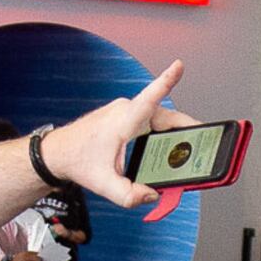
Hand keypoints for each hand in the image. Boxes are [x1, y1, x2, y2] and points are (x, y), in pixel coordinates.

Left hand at [37, 62, 190, 208]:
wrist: (57, 152)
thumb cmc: (76, 160)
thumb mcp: (103, 185)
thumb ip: (128, 195)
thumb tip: (151, 195)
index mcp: (122, 120)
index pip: (149, 97)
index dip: (166, 81)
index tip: (179, 65)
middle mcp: (125, 110)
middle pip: (166, 117)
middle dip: (186, 130)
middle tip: (204, 143)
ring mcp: (125, 111)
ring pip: (160, 120)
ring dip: (173, 135)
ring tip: (185, 152)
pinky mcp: (125, 116)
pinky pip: (151, 122)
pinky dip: (161, 134)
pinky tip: (164, 150)